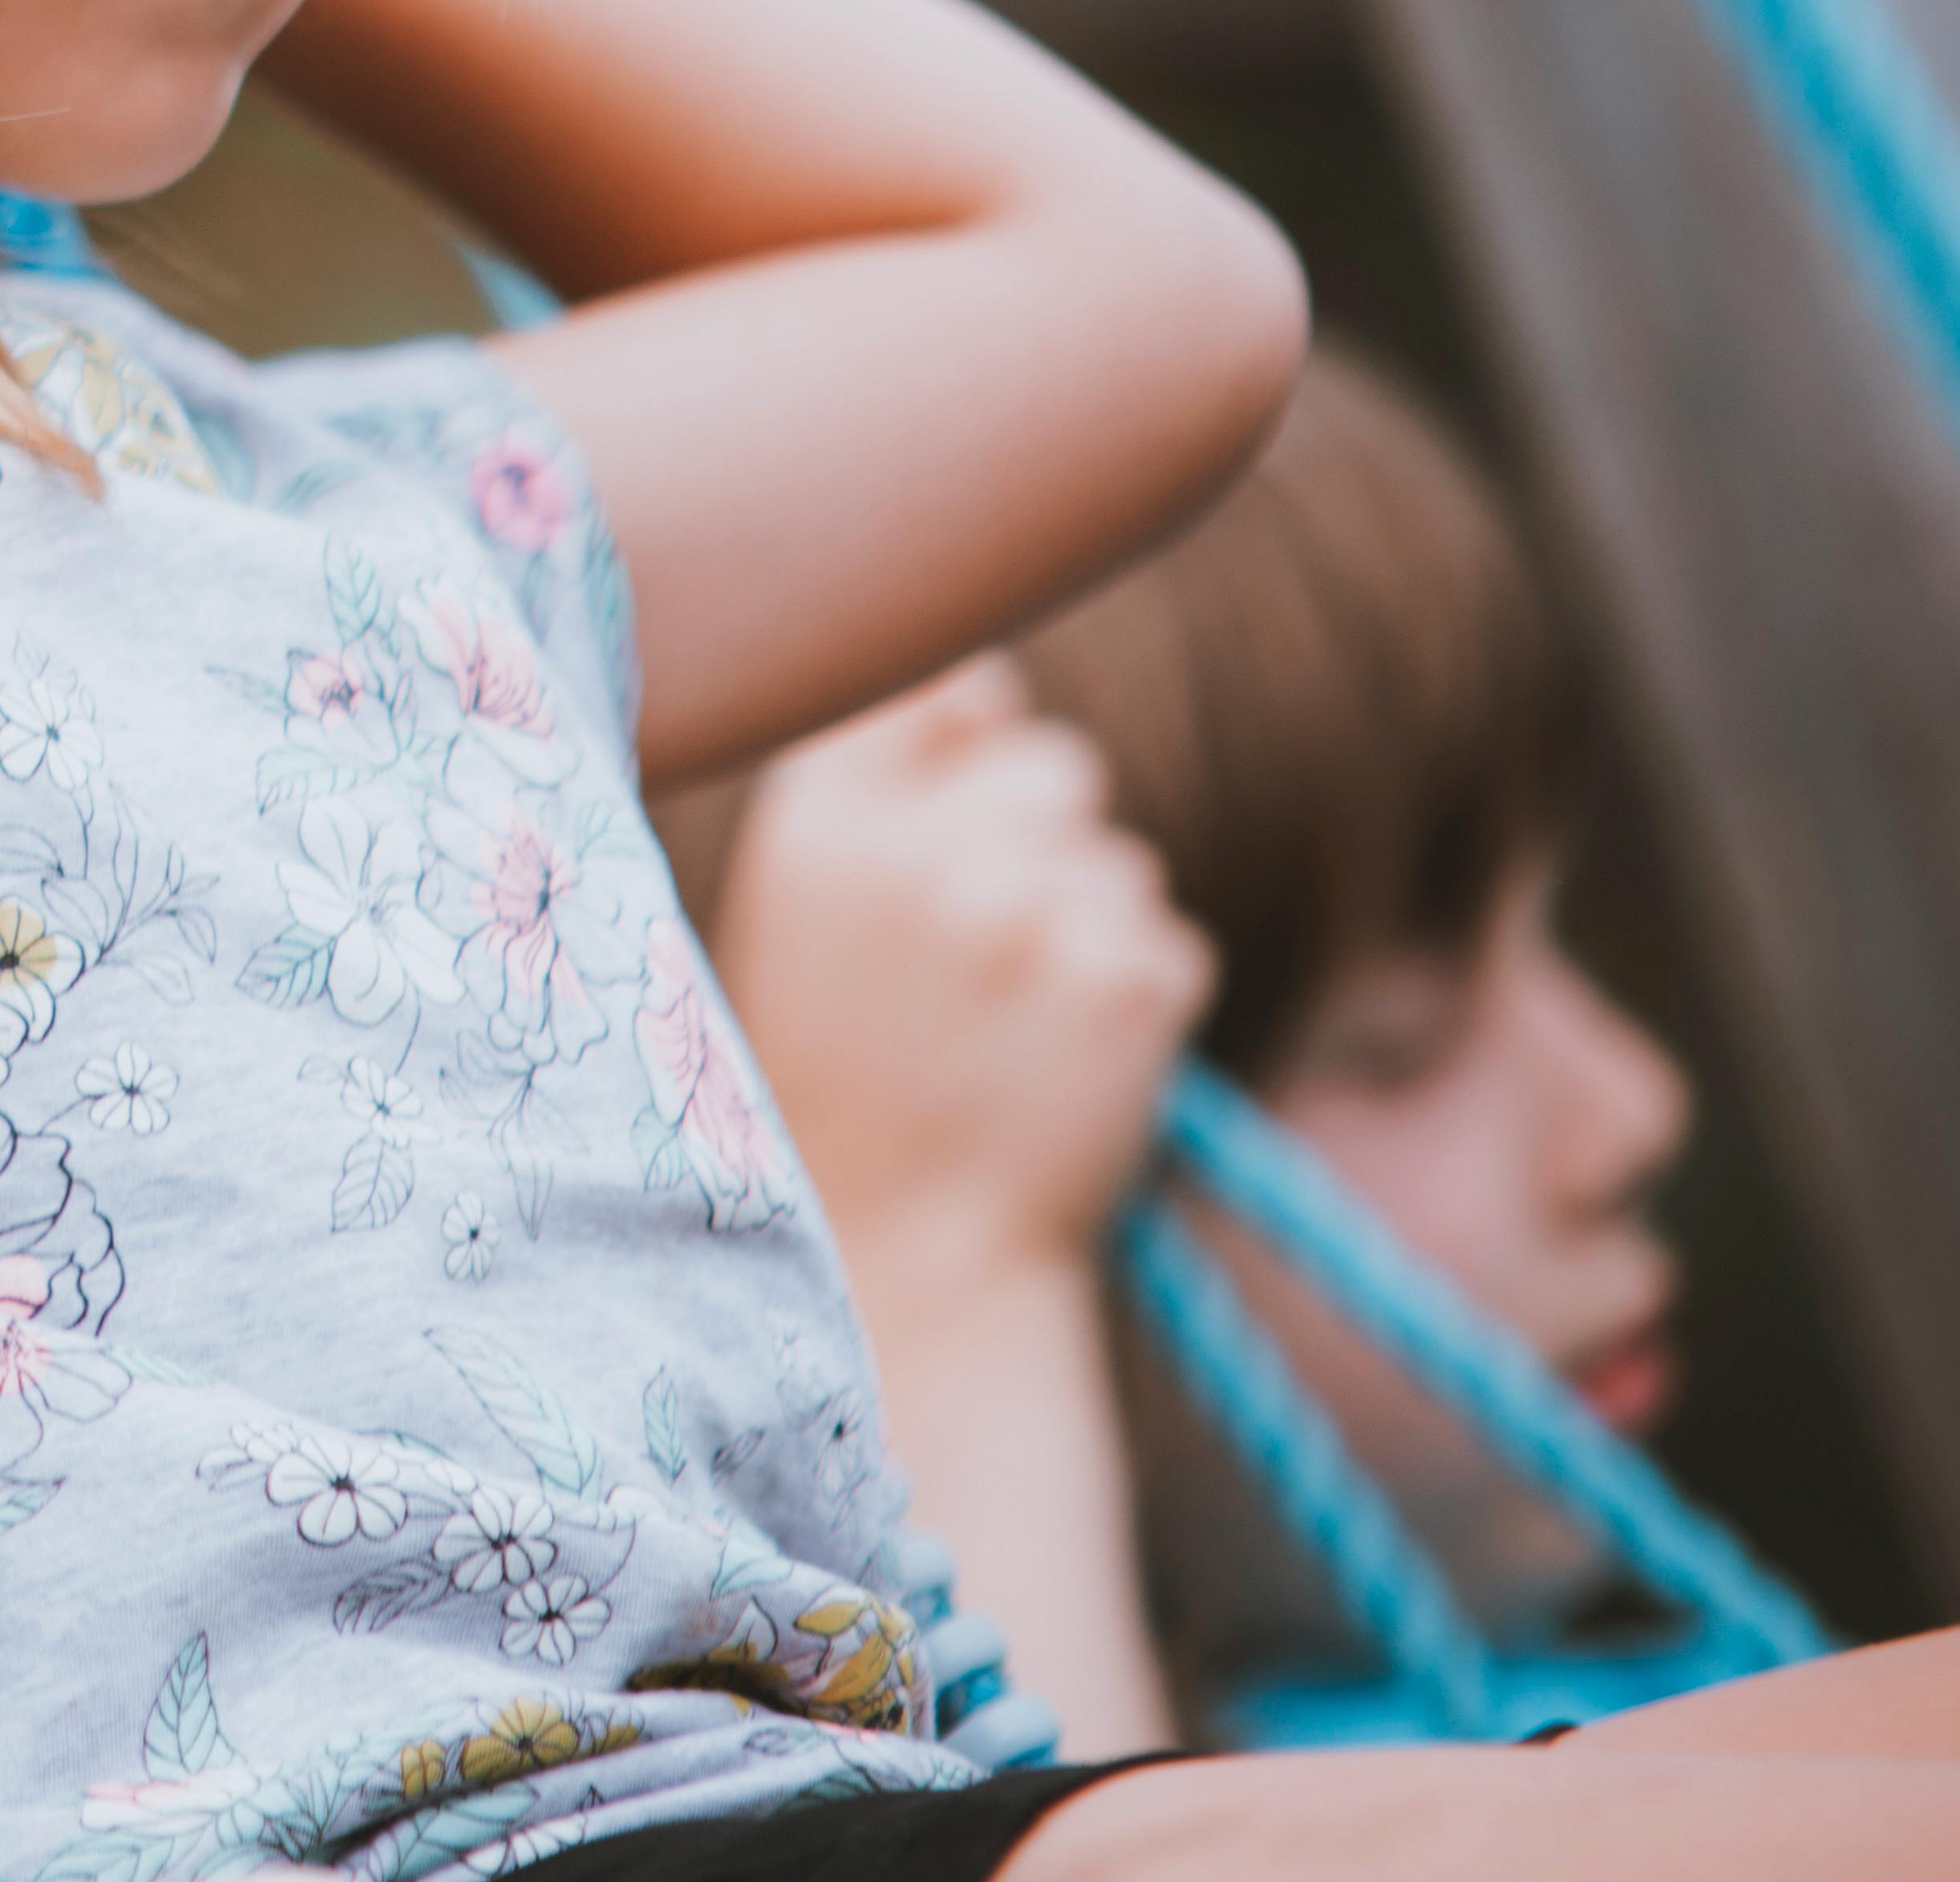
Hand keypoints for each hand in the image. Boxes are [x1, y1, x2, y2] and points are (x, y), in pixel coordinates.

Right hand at [720, 654, 1213, 1289]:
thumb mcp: (795, 925)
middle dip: (1037, 844)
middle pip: (1054, 768)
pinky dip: (1133, 1003)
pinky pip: (1164, 945)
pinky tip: (1060, 1068)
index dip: (967, 749)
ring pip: (1117, 866)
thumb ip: (870, 794)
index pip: (949, 691)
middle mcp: (924, 850)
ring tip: (1009, 1031)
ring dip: (1085, 930)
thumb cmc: (840, 1093)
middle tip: (978, 961)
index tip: (945, 830)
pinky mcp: (1129, 983)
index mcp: (820, 825)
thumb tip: (987, 686)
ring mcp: (1033, 914)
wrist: (907, 1272)